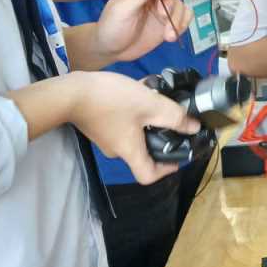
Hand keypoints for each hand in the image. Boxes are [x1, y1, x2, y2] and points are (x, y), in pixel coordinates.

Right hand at [68, 70, 200, 184]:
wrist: (72, 91)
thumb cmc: (112, 101)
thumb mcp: (150, 105)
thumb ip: (175, 117)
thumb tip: (194, 128)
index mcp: (129, 151)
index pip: (148, 176)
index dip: (167, 170)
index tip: (180, 155)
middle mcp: (117, 150)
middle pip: (144, 151)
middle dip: (161, 135)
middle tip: (173, 117)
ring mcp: (106, 137)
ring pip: (135, 132)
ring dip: (148, 118)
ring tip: (158, 97)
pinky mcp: (99, 124)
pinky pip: (124, 122)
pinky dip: (135, 111)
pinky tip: (141, 90)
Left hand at [95, 0, 192, 62]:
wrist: (112, 50)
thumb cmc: (111, 28)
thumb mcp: (121, 11)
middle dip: (171, 1)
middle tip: (162, 17)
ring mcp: (161, 7)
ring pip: (180, 3)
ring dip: (177, 19)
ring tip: (167, 36)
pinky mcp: (168, 20)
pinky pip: (185, 16)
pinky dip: (183, 25)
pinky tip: (172, 36)